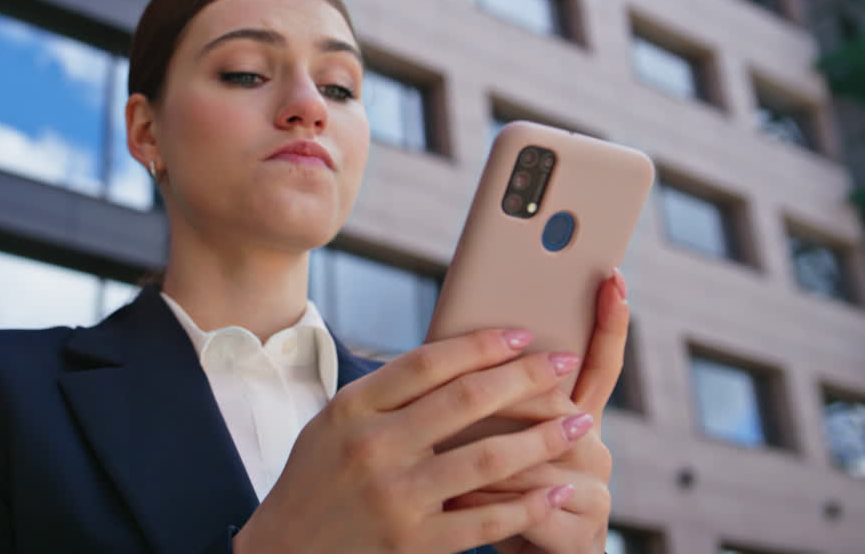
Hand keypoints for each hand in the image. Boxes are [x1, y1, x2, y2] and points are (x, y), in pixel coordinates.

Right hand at [232, 328, 592, 553]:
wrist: (285, 550)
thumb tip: (457, 358)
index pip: (428, 363)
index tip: (524, 332)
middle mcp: (373, 448)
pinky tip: (557, 490)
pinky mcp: (412, 542)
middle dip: (526, 377)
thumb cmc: (316, 477)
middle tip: (566, 361)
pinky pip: (483, 520)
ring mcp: (395, 497)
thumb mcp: (334, 422)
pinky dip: (527, 505)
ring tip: (579, 421)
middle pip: (466, 401)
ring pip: (487, 459)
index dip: (481, 344)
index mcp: (353, 408)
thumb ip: (386, 393)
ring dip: (543, 438)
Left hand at [448, 269, 629, 553]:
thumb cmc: (493, 484)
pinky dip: (490, 500)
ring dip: (488, 455)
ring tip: (442, 452)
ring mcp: (594, 494)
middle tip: (471, 393)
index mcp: (578, 416)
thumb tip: (464, 331)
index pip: (600, 362)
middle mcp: (595, 450)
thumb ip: (490, 391)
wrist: (523, 553)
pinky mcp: (578, 537)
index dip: (610, 322)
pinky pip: (533, 509)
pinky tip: (458, 493)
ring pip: (542, 460)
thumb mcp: (495, 432)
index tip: (610, 278)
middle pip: (562, 408)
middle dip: (514, 400)